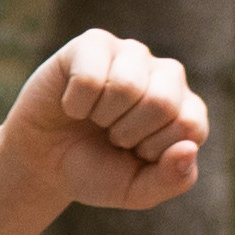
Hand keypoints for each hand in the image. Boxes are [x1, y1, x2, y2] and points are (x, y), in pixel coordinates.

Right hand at [0, 31, 208, 215]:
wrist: (44, 161)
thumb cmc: (96, 170)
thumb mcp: (135, 191)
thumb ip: (171, 180)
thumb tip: (188, 149)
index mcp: (186, 109)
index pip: (190, 125)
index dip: (154, 151)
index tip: (135, 154)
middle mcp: (167, 75)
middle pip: (161, 101)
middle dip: (127, 133)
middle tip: (113, 136)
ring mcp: (132, 54)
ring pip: (126, 86)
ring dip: (102, 117)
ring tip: (96, 118)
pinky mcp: (94, 43)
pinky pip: (90, 77)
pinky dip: (75, 104)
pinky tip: (74, 103)